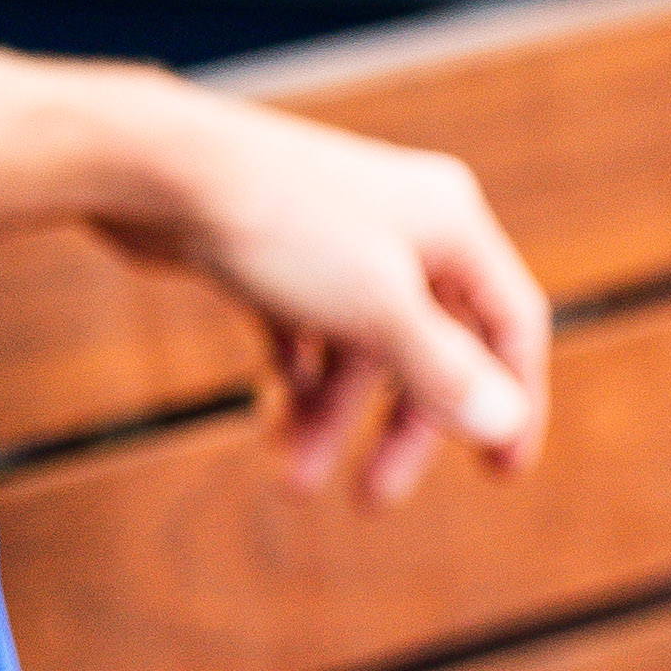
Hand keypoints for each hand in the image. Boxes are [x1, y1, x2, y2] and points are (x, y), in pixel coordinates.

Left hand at [99, 86, 548, 505]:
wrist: (155, 168)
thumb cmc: (278, 224)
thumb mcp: (376, 307)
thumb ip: (442, 371)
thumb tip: (504, 423)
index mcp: (450, 223)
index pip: (511, 322)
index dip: (515, 400)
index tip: (501, 474)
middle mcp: (402, 223)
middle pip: (429, 347)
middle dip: (398, 430)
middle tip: (370, 502)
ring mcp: (336, 235)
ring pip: (355, 347)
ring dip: (330, 417)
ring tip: (291, 481)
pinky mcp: (272, 249)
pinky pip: (304, 328)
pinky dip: (297, 375)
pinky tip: (276, 406)